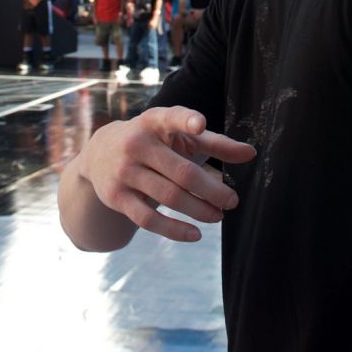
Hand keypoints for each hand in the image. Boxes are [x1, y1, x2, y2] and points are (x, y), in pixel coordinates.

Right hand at [77, 107, 255, 241]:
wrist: (100, 154)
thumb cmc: (154, 142)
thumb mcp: (179, 135)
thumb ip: (215, 143)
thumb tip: (251, 154)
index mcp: (154, 122)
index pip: (171, 117)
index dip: (185, 120)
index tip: (200, 125)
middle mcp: (136, 144)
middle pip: (181, 171)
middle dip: (211, 190)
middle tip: (232, 201)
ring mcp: (124, 171)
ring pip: (168, 197)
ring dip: (199, 210)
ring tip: (219, 216)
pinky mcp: (117, 197)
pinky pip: (148, 219)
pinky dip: (174, 230)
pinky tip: (195, 234)